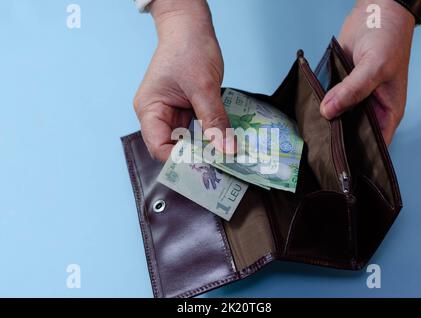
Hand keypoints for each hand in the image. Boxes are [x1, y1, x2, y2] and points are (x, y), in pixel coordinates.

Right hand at [134, 0, 230, 160]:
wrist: (190, 28)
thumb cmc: (188, 48)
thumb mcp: (204, 87)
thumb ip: (215, 120)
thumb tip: (227, 150)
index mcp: (149, 110)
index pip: (159, 147)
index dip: (180, 161)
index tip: (207, 167)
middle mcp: (157, 116)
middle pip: (172, 148)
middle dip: (195, 158)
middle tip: (220, 167)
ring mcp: (171, 114)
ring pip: (186, 142)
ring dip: (204, 149)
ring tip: (225, 159)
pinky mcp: (185, 111)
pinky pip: (196, 131)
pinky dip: (209, 137)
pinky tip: (223, 143)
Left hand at [320, 0, 414, 144]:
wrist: (375, 11)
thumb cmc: (389, 38)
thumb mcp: (375, 66)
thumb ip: (353, 90)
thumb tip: (329, 111)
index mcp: (387, 112)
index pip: (374, 145)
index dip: (359, 156)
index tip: (338, 163)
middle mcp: (370, 109)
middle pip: (351, 134)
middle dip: (336, 140)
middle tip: (316, 148)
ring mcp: (353, 99)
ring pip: (337, 118)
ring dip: (325, 123)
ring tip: (308, 134)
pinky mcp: (339, 88)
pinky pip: (328, 102)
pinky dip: (319, 106)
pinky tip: (307, 113)